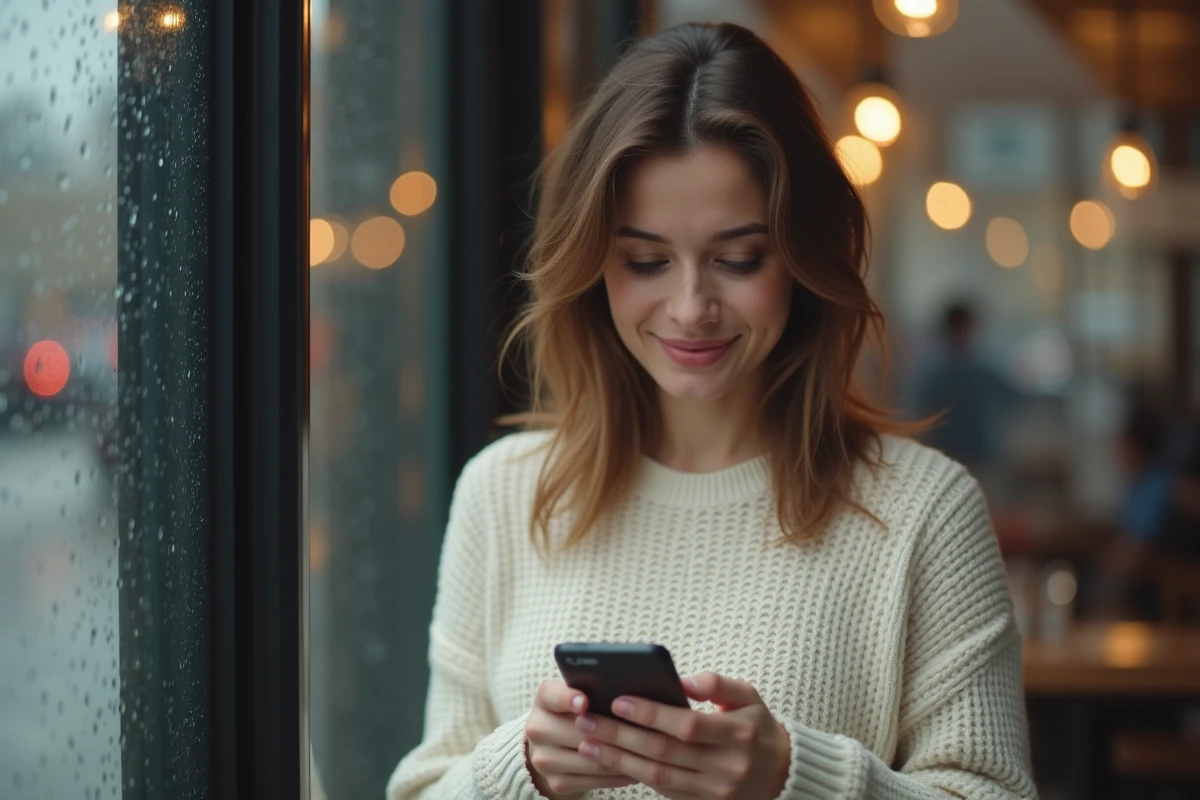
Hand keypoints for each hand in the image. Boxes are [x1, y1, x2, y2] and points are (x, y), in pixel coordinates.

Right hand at [525, 680, 639, 797]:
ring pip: (591, 759)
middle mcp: (537, 728)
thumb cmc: (574, 712)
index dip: (569, 699)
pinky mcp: (555, 782)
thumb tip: (626, 692)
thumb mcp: (576, 694)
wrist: (552, 745)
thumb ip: (592, 689)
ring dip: (622, 756)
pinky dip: (617, 775)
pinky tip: (635, 768)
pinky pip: (594, 781)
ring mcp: (544, 759)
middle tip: (643, 729)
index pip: (554, 695)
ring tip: (646, 751)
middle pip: (578, 731)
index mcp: (543, 699)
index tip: (585, 702)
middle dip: (613, 731)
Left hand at [573, 671, 790, 799]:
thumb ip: (718, 683)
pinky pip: (663, 791)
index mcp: (739, 734)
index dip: (651, 714)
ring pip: (658, 776)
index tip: (618, 699)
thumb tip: (683, 680)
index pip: (687, 725)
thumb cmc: (756, 726)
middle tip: (587, 720)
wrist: (781, 774)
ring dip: (618, 759)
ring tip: (587, 742)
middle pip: (664, 752)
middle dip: (621, 735)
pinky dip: (633, 775)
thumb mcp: (748, 697)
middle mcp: (727, 766)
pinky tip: (610, 760)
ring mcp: (715, 791)